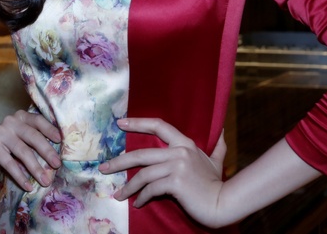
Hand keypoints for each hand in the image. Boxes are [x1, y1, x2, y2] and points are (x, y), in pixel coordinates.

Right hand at [0, 109, 61, 190]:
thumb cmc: (10, 148)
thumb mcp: (24, 141)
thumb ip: (36, 143)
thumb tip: (57, 158)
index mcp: (22, 117)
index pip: (38, 120)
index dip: (50, 130)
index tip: (60, 141)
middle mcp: (11, 122)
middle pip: (32, 136)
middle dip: (46, 151)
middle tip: (57, 165)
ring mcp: (0, 133)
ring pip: (22, 151)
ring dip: (36, 168)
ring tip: (45, 181)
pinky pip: (9, 164)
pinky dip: (20, 176)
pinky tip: (28, 186)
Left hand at [98, 118, 228, 228]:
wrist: (223, 203)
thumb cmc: (216, 183)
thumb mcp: (215, 160)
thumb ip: (217, 145)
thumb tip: (222, 129)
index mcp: (185, 143)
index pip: (158, 125)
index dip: (138, 123)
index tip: (120, 123)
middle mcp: (179, 151)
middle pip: (141, 153)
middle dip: (119, 162)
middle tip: (103, 168)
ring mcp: (177, 166)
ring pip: (143, 174)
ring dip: (128, 186)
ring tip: (118, 195)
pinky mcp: (175, 183)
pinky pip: (151, 189)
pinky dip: (142, 197)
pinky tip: (138, 203)